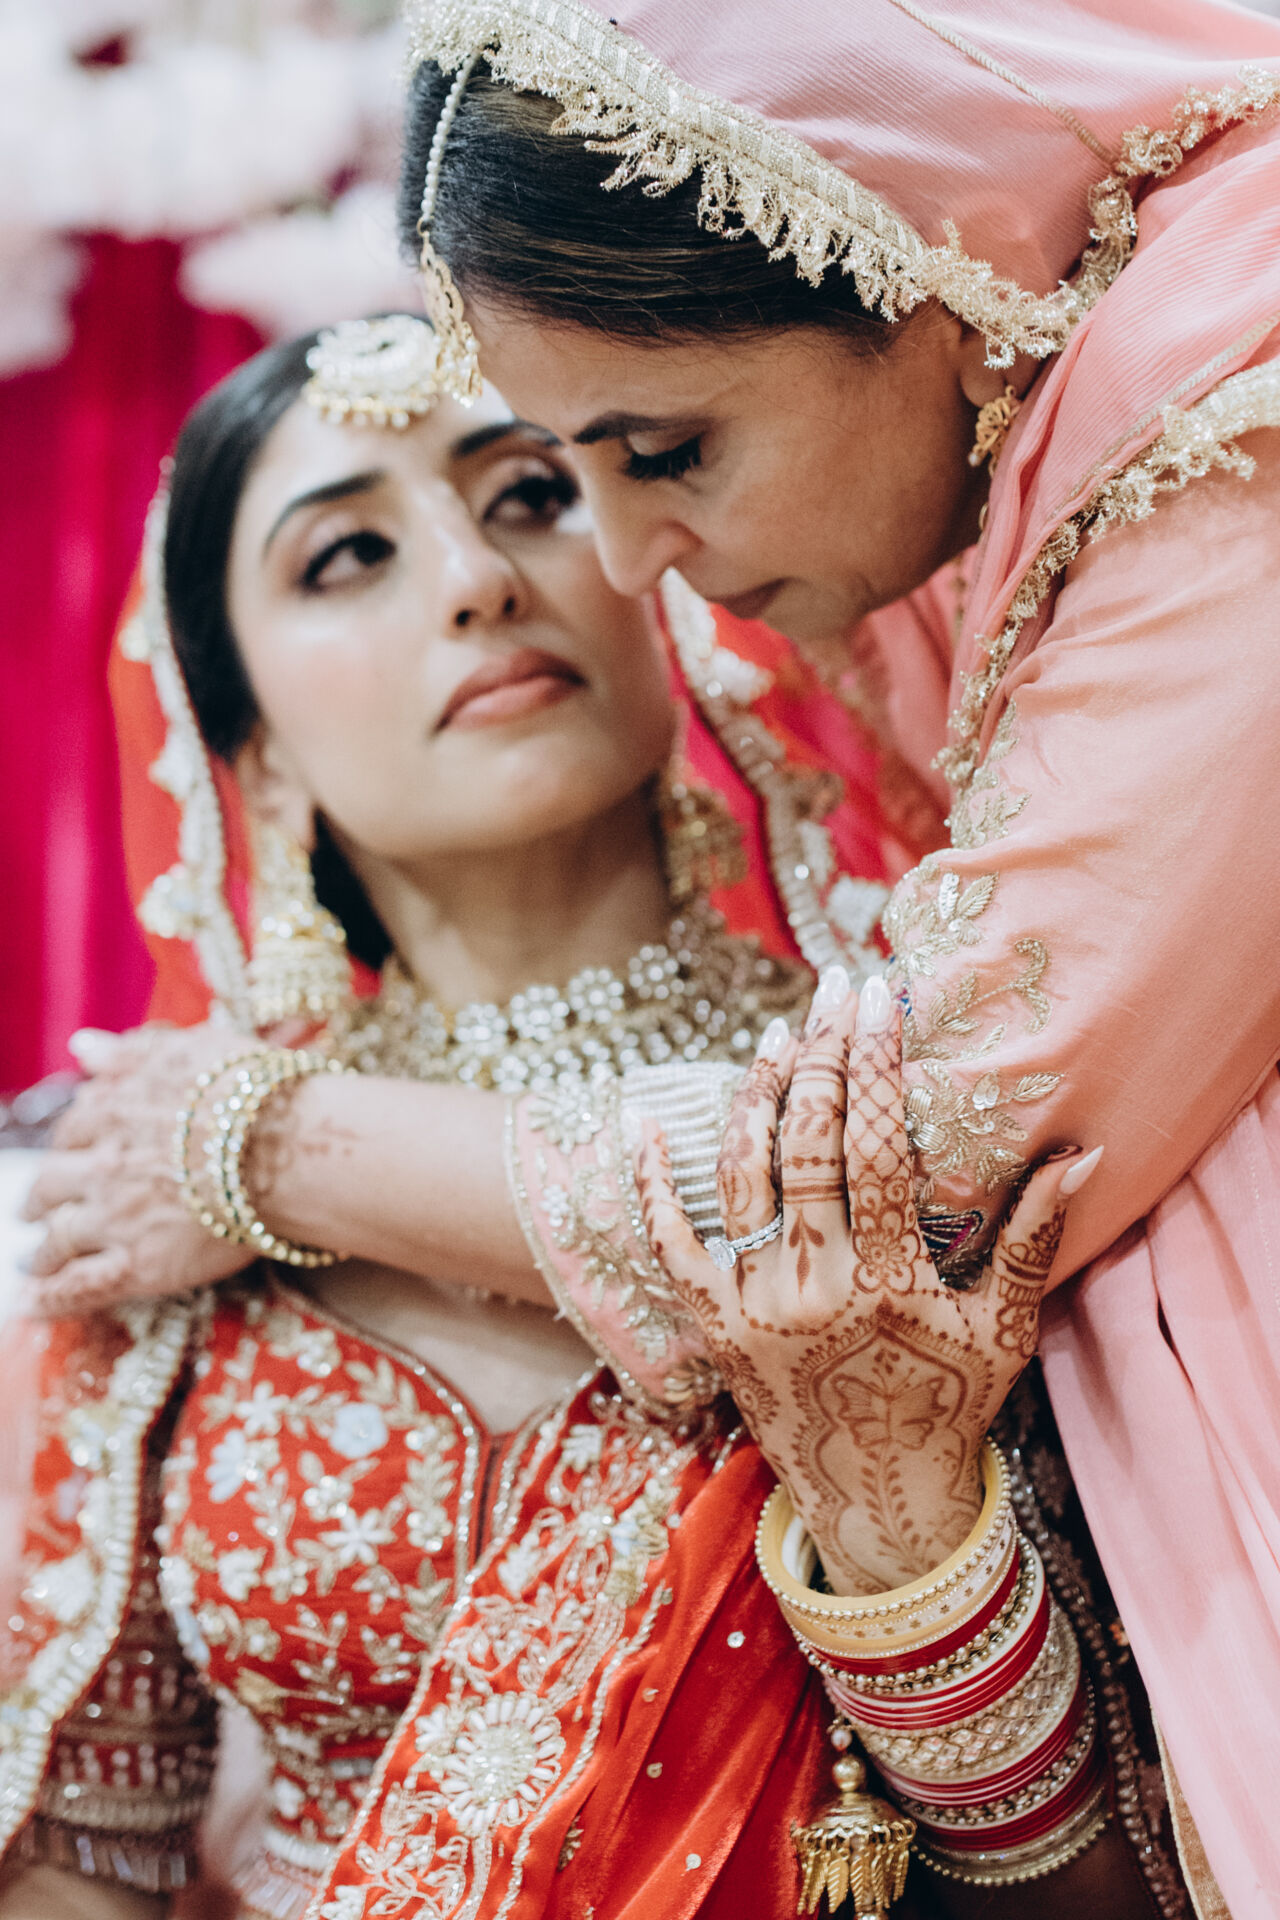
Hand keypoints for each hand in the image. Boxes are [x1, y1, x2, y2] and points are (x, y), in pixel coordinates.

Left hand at [20, 1023, 263, 1314]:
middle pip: (54, 1182)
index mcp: (115, 1110)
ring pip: (59, 1238)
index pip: (76, 1126)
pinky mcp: (139, 1265)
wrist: (290, 1149)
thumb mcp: (189, 1052)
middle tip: (34, 1209)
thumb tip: (82, 1046)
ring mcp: (116, 1217)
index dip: (70, 1142)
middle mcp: (103, 1164)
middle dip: (40, 1199)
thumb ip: (131, 1052)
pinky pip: (79, 1287)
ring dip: (40, 1251)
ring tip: (33, 1261)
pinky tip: (32, 1305)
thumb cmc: (253, 1093)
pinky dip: (49, 1299)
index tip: (69, 1151)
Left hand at [638, 967, 1099, 1595]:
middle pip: (809, 1146)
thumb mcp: (1004, 1330)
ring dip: (756, 1095)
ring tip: (778, 1033)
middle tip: (835, 989)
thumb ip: (1033, 1241)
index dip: (878, 1067)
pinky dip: (650, 1182)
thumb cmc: (950, 1406)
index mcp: (890, 1284)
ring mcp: (753, 1307)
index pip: (879, 1150)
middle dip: (825, 1055)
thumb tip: (1082, 1154)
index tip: (881, 1000)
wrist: (876, 1500)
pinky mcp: (711, 1326)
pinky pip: (668, 1244)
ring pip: (742, 1178)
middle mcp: (814, 1289)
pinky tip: (645, 1119)